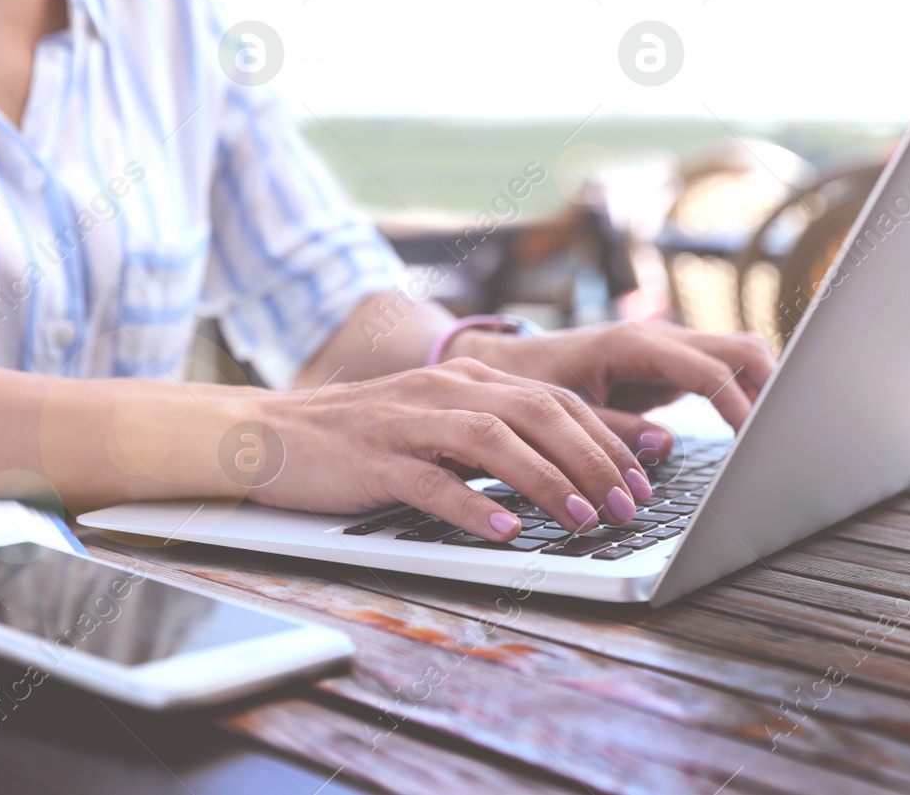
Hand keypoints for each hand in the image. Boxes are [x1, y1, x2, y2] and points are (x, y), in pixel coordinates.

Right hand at [244, 358, 657, 543]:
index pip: (555, 400)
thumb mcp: (439, 423)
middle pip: (536, 413)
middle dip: (592, 460)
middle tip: (627, 507)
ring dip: (546, 479)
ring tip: (582, 519)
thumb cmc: (362, 437)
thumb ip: (498, 436)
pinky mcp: (372, 459)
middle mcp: (444, 389)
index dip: (605, 439)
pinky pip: (428, 481)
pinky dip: (470, 505)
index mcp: (468, 378)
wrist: (268, 432)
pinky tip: (502, 531)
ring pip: (491, 439)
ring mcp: (407, 422)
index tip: (641, 481)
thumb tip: (570, 469)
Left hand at [447, 321, 774, 461]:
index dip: (739, 405)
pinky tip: (755, 432)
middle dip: (773, 387)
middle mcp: (658, 339)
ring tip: (781, 436)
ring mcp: (667, 352)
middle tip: (788, 436)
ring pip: (738, 356)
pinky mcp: (668, 370)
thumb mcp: (562, 411)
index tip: (757, 441)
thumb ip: (611, 430)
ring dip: (764, 389)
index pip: (708, 370)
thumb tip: (665, 445)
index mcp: (634, 343)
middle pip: (741, 349)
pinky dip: (745, 396)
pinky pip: (721, 374)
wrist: (502, 365)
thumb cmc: (526, 385)